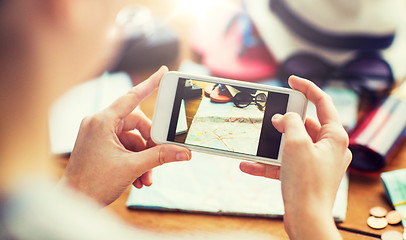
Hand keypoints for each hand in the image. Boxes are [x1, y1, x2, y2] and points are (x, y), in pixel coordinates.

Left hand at [61, 66, 190, 205]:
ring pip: (132, 138)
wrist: (73, 201)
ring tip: (147, 177)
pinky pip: (124, 145)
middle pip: (137, 124)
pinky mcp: (99, 144)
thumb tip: (183, 152)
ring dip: (144, 157)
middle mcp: (98, 123)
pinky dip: (135, 160)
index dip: (150, 83)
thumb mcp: (132, 168)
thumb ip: (160, 156)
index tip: (163, 71)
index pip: (132, 97)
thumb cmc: (93, 184)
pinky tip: (139, 178)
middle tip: (161, 157)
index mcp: (102, 121)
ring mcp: (98, 133)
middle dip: (150, 144)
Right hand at [240, 76, 350, 239]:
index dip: (307, 87)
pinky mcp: (305, 175)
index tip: (291, 80)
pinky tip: (249, 164)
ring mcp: (317, 162)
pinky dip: (269, 162)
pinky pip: (286, 163)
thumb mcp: (296, 143)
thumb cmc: (306, 182)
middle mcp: (329, 148)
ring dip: (274, 143)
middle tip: (271, 116)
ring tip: (258, 141)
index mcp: (335, 136)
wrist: (306, 219)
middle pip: (306, 124)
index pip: (323, 102)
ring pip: (293, 144)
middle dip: (286, 121)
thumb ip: (290, 122)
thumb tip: (282, 118)